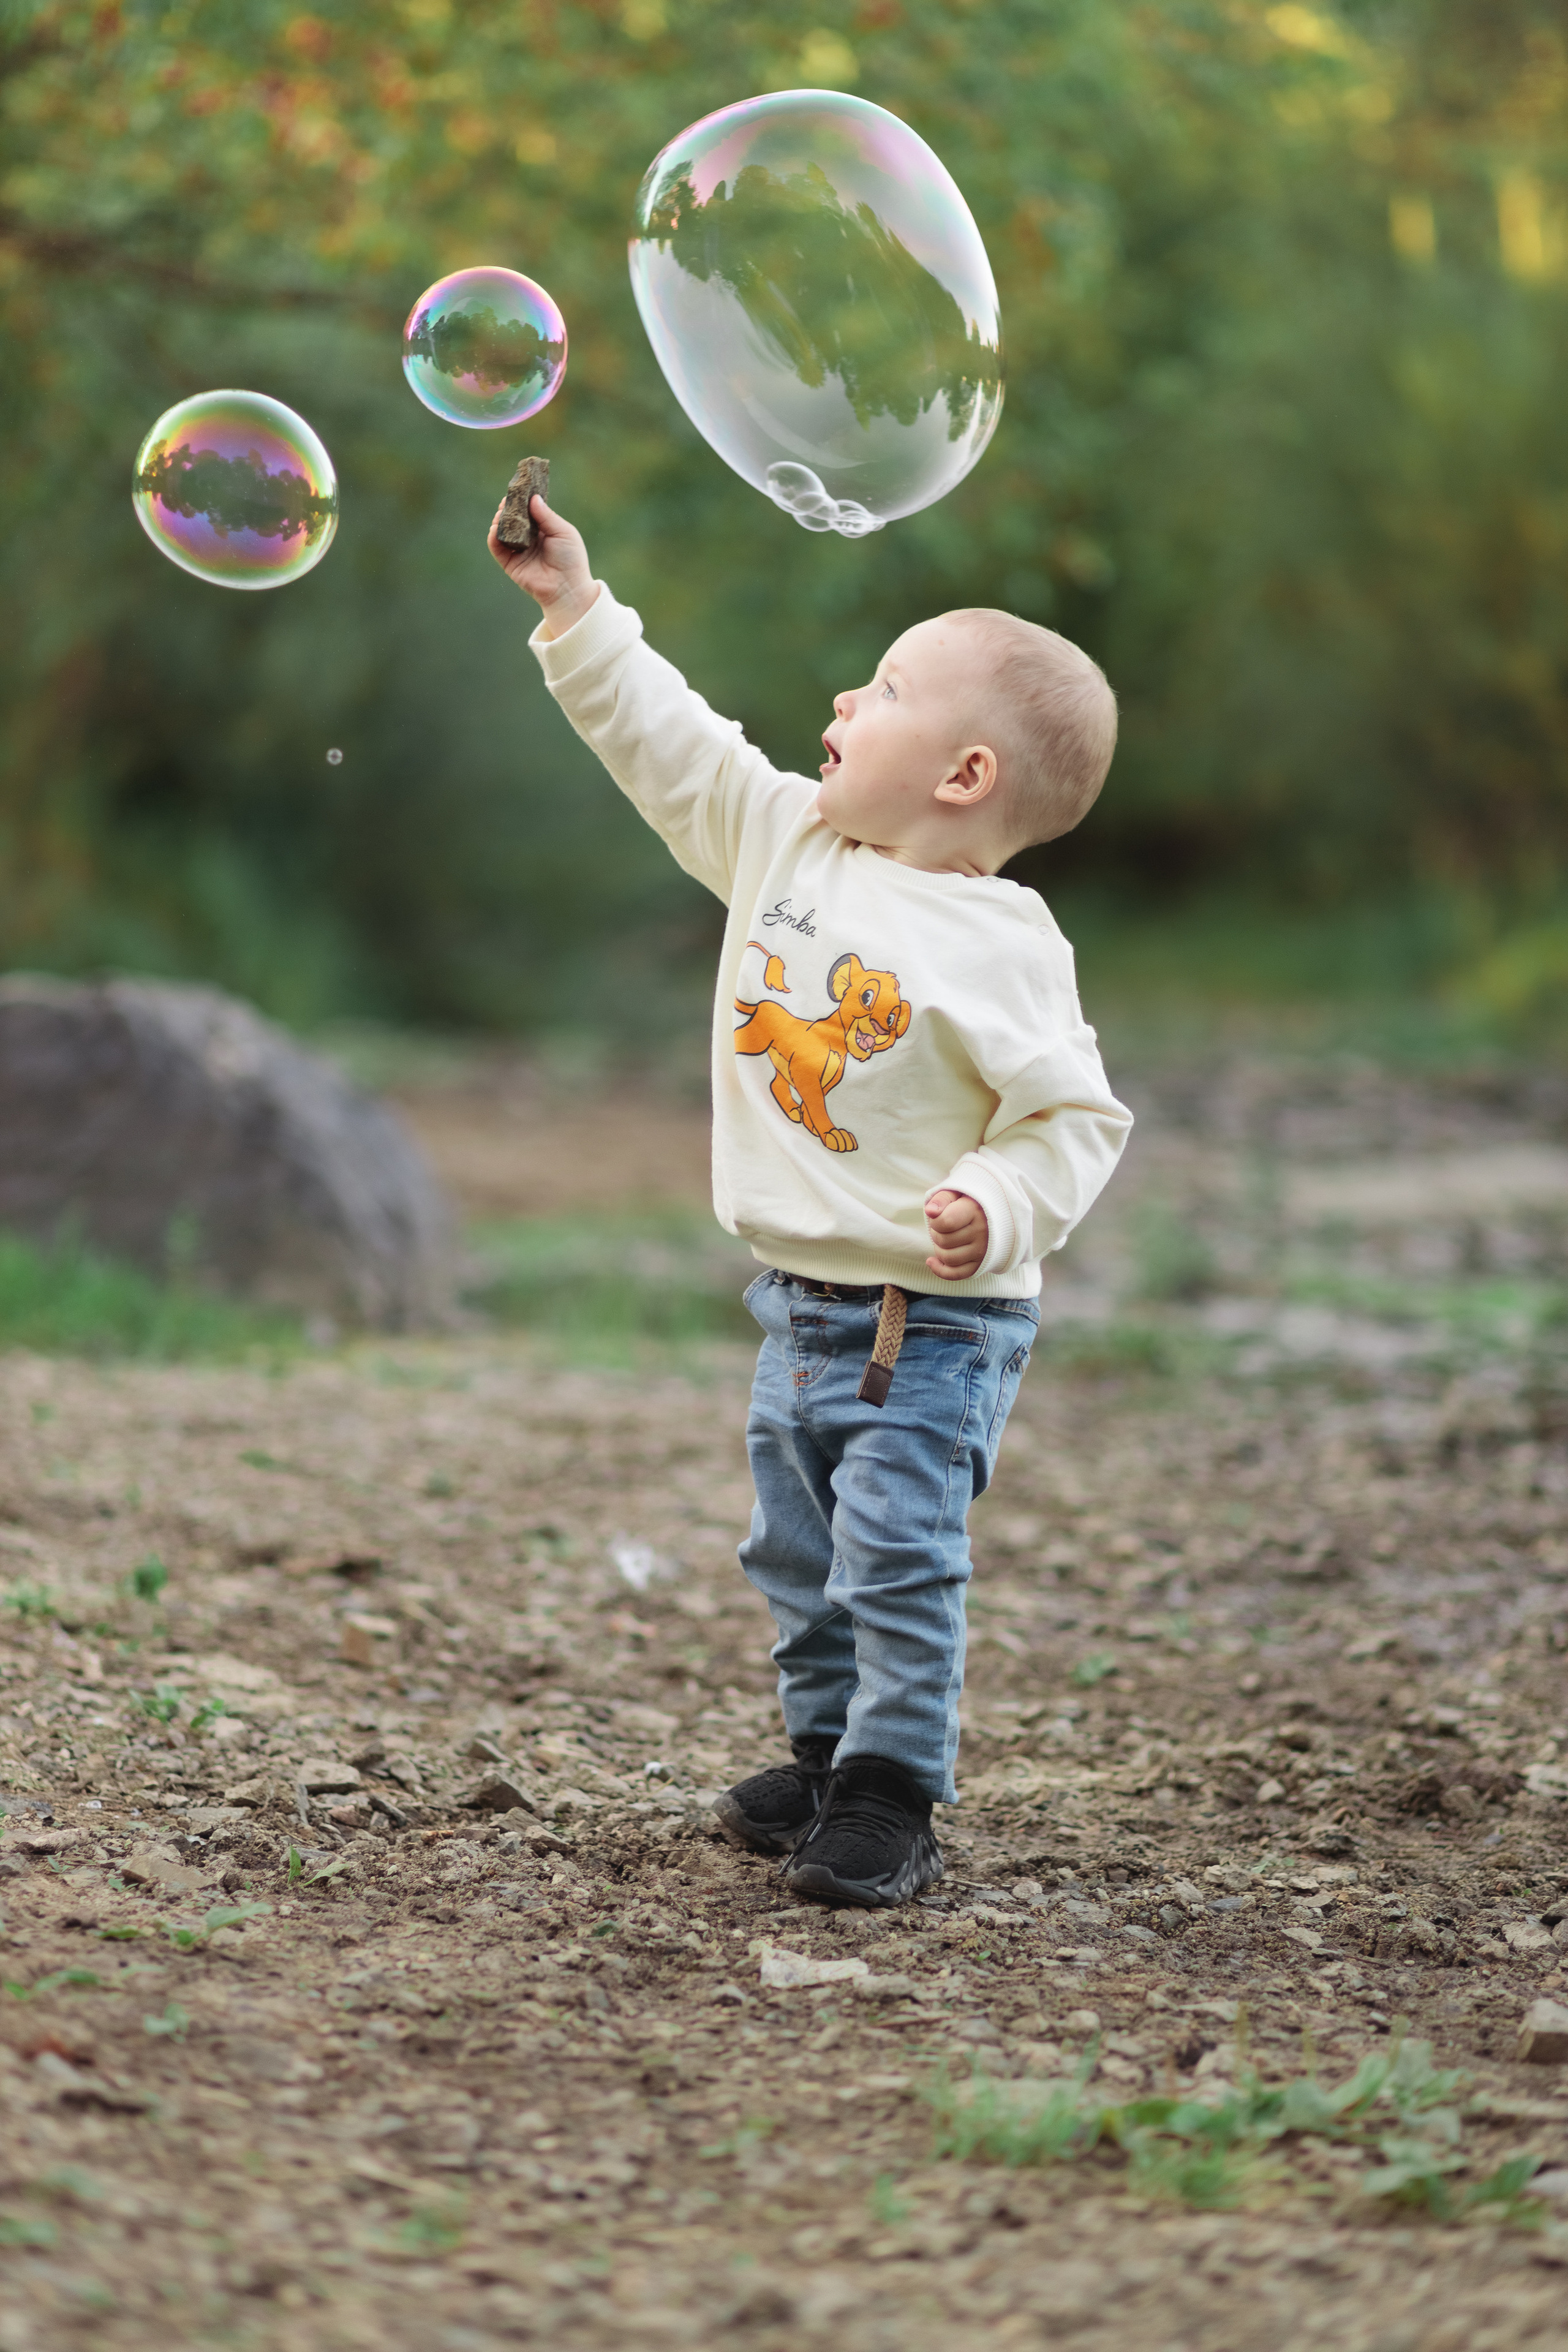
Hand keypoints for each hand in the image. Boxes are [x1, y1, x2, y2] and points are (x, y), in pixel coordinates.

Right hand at [487, 494, 597, 638]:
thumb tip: (533, 498)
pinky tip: (495, 528)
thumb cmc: (571, 559)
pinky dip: (493, 537)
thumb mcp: (563, 532)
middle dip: (508, 508)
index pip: (528, 511)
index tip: (518, 489)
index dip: (522, 500)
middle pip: (513, 519)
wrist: (568, 588)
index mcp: (543, 529)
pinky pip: (497, 548)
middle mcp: (529, 539)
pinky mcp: (510, 564)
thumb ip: (547, 516)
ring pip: (502, 531)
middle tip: (506, 499)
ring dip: (499, 520)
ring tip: (501, 513)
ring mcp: (518, 551)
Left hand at [925, 1189, 987, 1280]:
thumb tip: (930, 1211)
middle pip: (944, 1241)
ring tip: (944, 1239)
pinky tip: (931, 1261)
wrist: (992, 1215)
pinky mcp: (980, 1264)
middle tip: (942, 1227)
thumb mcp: (955, 1193)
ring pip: (948, 1258)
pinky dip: (940, 1270)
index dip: (934, 1221)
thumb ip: (941, 1199)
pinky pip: (956, 1274)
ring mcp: (982, 1251)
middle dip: (935, 1234)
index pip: (945, 1223)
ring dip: (938, 1250)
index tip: (939, 1216)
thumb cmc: (967, 1203)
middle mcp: (982, 1232)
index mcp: (975, 1211)